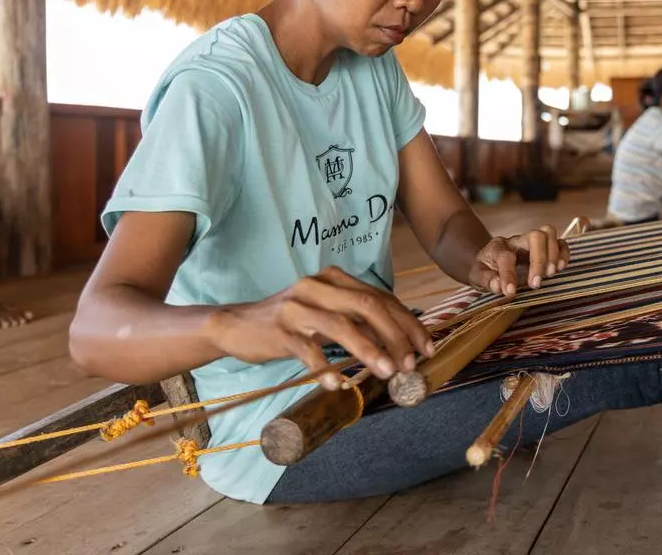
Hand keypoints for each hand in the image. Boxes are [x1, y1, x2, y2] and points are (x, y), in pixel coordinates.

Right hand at [205, 266, 433, 390]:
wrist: (236, 326)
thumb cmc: (290, 322)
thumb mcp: (326, 312)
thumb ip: (358, 319)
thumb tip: (400, 342)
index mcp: (334, 279)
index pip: (381, 298)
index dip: (407, 323)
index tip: (425, 348)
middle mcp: (318, 286)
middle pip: (367, 306)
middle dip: (395, 335)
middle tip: (409, 364)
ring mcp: (297, 307)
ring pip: (341, 325)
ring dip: (369, 350)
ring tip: (388, 373)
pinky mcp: (279, 330)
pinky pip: (307, 350)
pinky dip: (325, 367)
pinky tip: (337, 383)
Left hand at [468, 224, 570, 297]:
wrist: (491, 263)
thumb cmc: (486, 270)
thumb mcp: (478, 277)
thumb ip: (486, 280)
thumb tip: (498, 286)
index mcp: (498, 247)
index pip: (505, 256)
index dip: (508, 275)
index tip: (510, 292)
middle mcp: (517, 240)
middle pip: (535, 236)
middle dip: (539, 260)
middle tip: (535, 284)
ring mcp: (532, 242)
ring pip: (549, 233)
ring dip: (553, 254)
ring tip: (550, 274)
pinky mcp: (545, 248)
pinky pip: (560, 242)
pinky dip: (563, 254)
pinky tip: (560, 268)